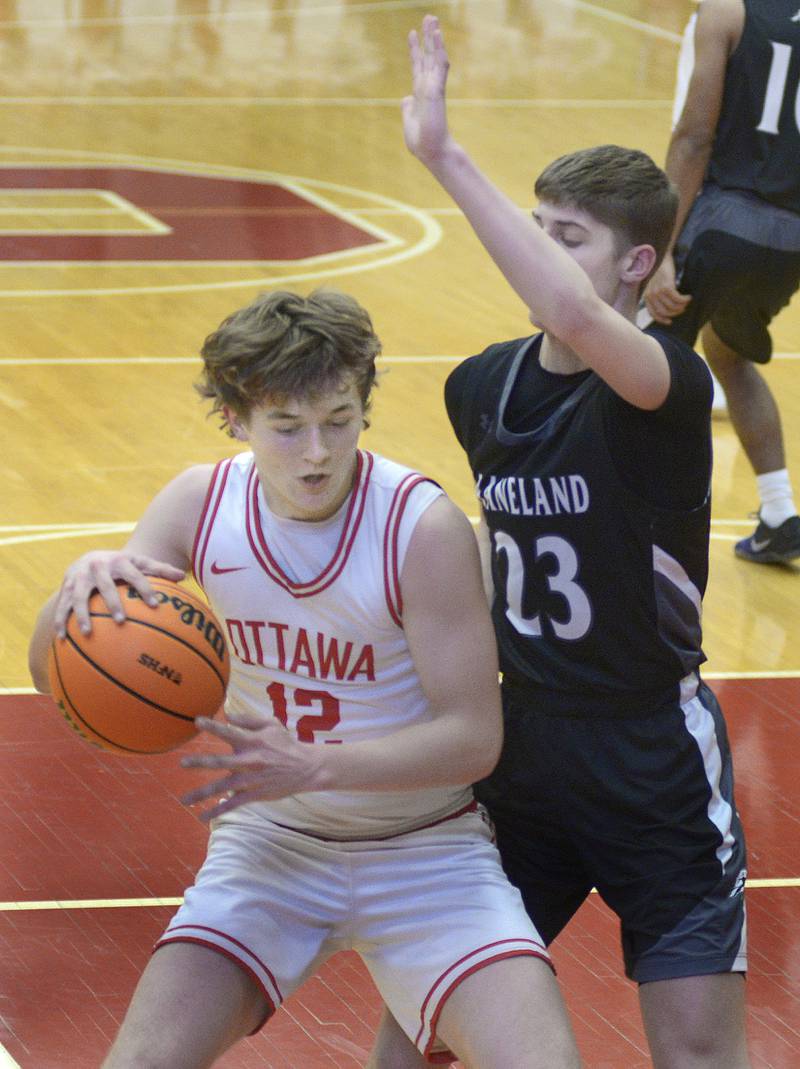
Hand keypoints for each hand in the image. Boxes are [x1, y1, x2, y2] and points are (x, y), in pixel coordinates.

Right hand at [53, 550, 184, 636]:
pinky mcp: (66, 588)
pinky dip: (60, 621)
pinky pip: (62, 606)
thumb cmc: (122, 566)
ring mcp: (79, 577)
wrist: (89, 558)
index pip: (135, 575)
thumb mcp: (140, 563)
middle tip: (121, 621)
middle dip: (112, 602)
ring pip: (79, 597)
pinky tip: (61, 639)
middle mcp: (97, 567)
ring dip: (82, 614)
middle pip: (106, 585)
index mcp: (119, 561)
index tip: (155, 605)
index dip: (145, 588)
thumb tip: (183, 576)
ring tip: (87, 633)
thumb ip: (160, 570)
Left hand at [180, 709, 324, 820]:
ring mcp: (250, 779)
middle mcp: (249, 760)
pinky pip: (232, 804)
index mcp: (253, 741)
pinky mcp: (254, 794)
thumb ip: (248, 720)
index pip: (230, 732)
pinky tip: (202, 817)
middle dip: (200, 763)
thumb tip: (227, 715)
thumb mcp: (271, 724)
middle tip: (182, 763)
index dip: (213, 726)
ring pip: (222, 787)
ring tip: (183, 800)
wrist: (306, 768)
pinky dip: (217, 811)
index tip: (197, 721)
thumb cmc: (285, 743)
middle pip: (220, 762)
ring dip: (202, 794)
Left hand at [402, 14, 452, 166]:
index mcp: (420, 93)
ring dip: (434, 37)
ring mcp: (433, 87)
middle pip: (428, 55)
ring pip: (434, 56)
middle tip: (428, 17)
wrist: (431, 151)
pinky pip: (439, 65)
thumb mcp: (408, 121)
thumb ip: (407, 108)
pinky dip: (439, 49)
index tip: (412, 33)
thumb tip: (405, 99)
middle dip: (427, 37)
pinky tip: (438, 35)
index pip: (417, 66)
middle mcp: (428, 86)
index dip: (415, 49)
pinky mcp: (437, 90)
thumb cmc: (422, 142)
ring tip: (432, 18)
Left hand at [644, 254, 691, 324]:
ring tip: (687, 302)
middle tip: (683, 308)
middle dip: (676, 312)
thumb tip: (665, 307)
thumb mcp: (653, 284)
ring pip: (672, 306)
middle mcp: (651, 295)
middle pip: (665, 312)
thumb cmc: (658, 269)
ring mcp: (658, 291)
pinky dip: (685, 300)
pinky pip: (678, 299)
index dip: (662, 319)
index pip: (654, 314)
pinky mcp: (666, 286)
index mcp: (646, 296)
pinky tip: (689, 297)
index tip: (670, 321)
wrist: (660, 255)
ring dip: (682, 306)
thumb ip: (656, 295)